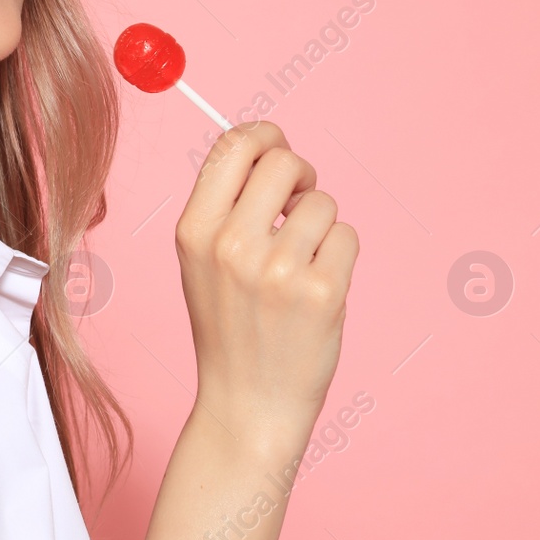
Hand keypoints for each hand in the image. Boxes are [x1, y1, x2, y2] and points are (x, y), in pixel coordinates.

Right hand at [172, 120, 358, 455]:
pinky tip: (318, 287)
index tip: (277, 149)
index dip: (264, 135)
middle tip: (298, 205)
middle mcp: (231, 244)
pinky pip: (346, 235)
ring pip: (322, 201)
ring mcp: (278, 268)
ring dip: (320, 225)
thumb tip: (267, 146)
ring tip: (301, 264)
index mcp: (193, 231)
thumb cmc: (229, 326)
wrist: (247, 404)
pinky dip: (340, 255)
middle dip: (299, 175)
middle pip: (283, 160)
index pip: (233, 145)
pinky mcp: (323, 291)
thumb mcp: (201, 260)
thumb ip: (224, 204)